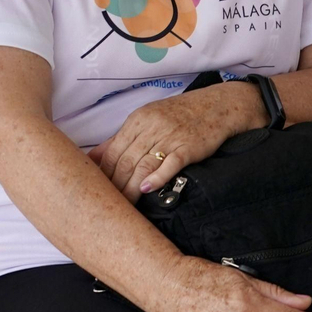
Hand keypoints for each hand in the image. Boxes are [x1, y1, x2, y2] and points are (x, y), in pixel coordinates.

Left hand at [89, 83, 263, 200]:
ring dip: (130, 187)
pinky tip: (147, 188)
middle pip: (126, 161)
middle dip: (114, 185)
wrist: (219, 106)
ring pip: (143, 165)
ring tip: (124, 205)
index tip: (98, 192)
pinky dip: (157, 177)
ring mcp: (171, 136)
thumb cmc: (181, 115)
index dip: (103, 174)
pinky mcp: (188, 146)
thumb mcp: (148, 119)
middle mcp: (152, 127)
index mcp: (138, 120)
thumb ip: (121, 138)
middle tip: (108, 205)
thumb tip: (92, 157)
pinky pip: (170, 163)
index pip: (113, 151)